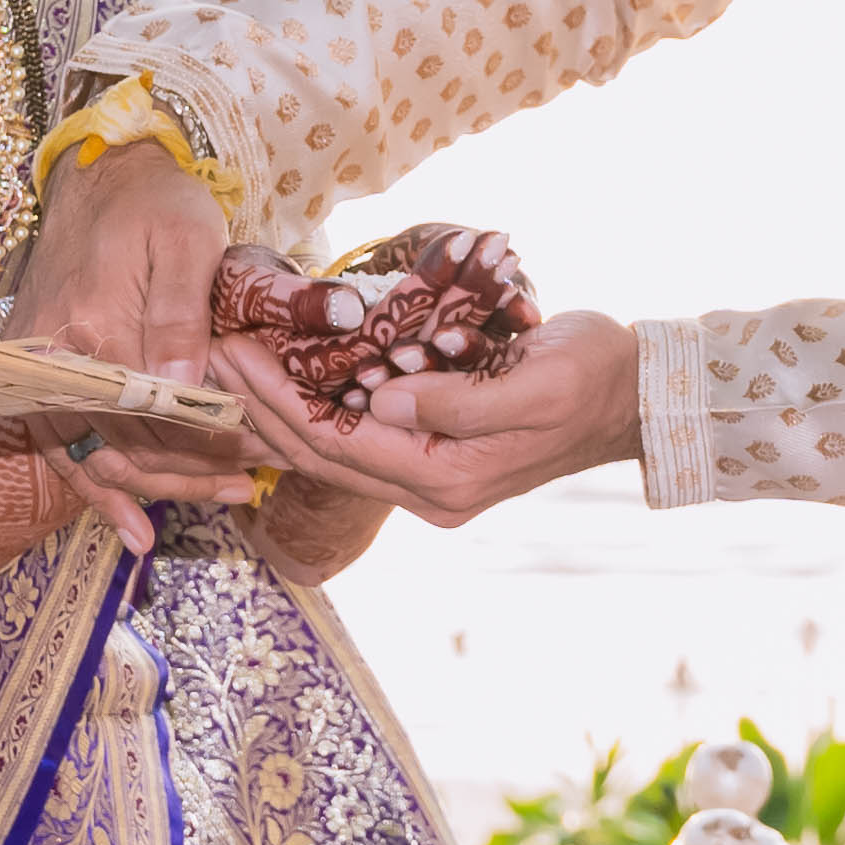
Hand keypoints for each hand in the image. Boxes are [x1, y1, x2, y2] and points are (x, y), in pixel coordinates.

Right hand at [14, 146, 241, 539]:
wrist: (100, 176)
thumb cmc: (155, 203)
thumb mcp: (186, 242)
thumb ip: (181, 319)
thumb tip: (186, 393)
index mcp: (92, 326)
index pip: (153, 414)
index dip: (207, 442)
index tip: (258, 454)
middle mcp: (54, 358)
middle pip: (126, 444)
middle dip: (193, 471)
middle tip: (251, 482)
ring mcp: (39, 368)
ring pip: (99, 456)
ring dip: (158, 486)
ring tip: (223, 496)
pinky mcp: (37, 372)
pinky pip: (64, 446)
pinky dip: (99, 489)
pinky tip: (134, 527)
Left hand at [216, 304, 641, 529]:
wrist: (634, 397)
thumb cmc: (591, 376)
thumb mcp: (534, 384)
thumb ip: (456, 401)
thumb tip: (378, 400)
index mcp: (447, 477)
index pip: (335, 442)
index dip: (276, 399)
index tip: (233, 353)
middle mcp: (430, 491)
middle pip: (319, 454)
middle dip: (259, 405)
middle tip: (210, 353)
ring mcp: (431, 480)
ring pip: (331, 451)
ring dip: (278, 411)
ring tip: (231, 367)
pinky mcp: (436, 458)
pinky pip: (357, 442)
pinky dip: (315, 413)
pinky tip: (285, 383)